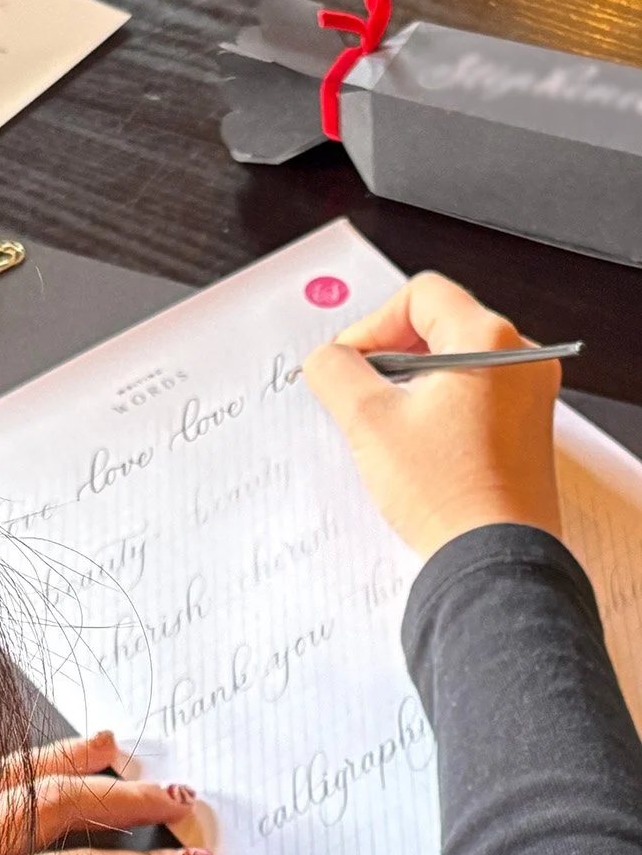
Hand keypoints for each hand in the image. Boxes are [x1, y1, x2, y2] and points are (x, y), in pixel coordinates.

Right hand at [302, 272, 562, 561]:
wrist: (492, 559)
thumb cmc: (449, 495)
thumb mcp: (370, 423)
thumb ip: (335, 373)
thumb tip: (326, 359)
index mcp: (491, 341)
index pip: (420, 295)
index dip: (372, 324)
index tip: (349, 363)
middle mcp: (521, 360)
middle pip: (439, 324)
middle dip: (390, 355)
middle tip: (361, 393)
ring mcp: (529, 396)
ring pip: (455, 362)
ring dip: (411, 383)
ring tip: (387, 426)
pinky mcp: (525, 430)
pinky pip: (473, 396)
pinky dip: (437, 408)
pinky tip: (415, 447)